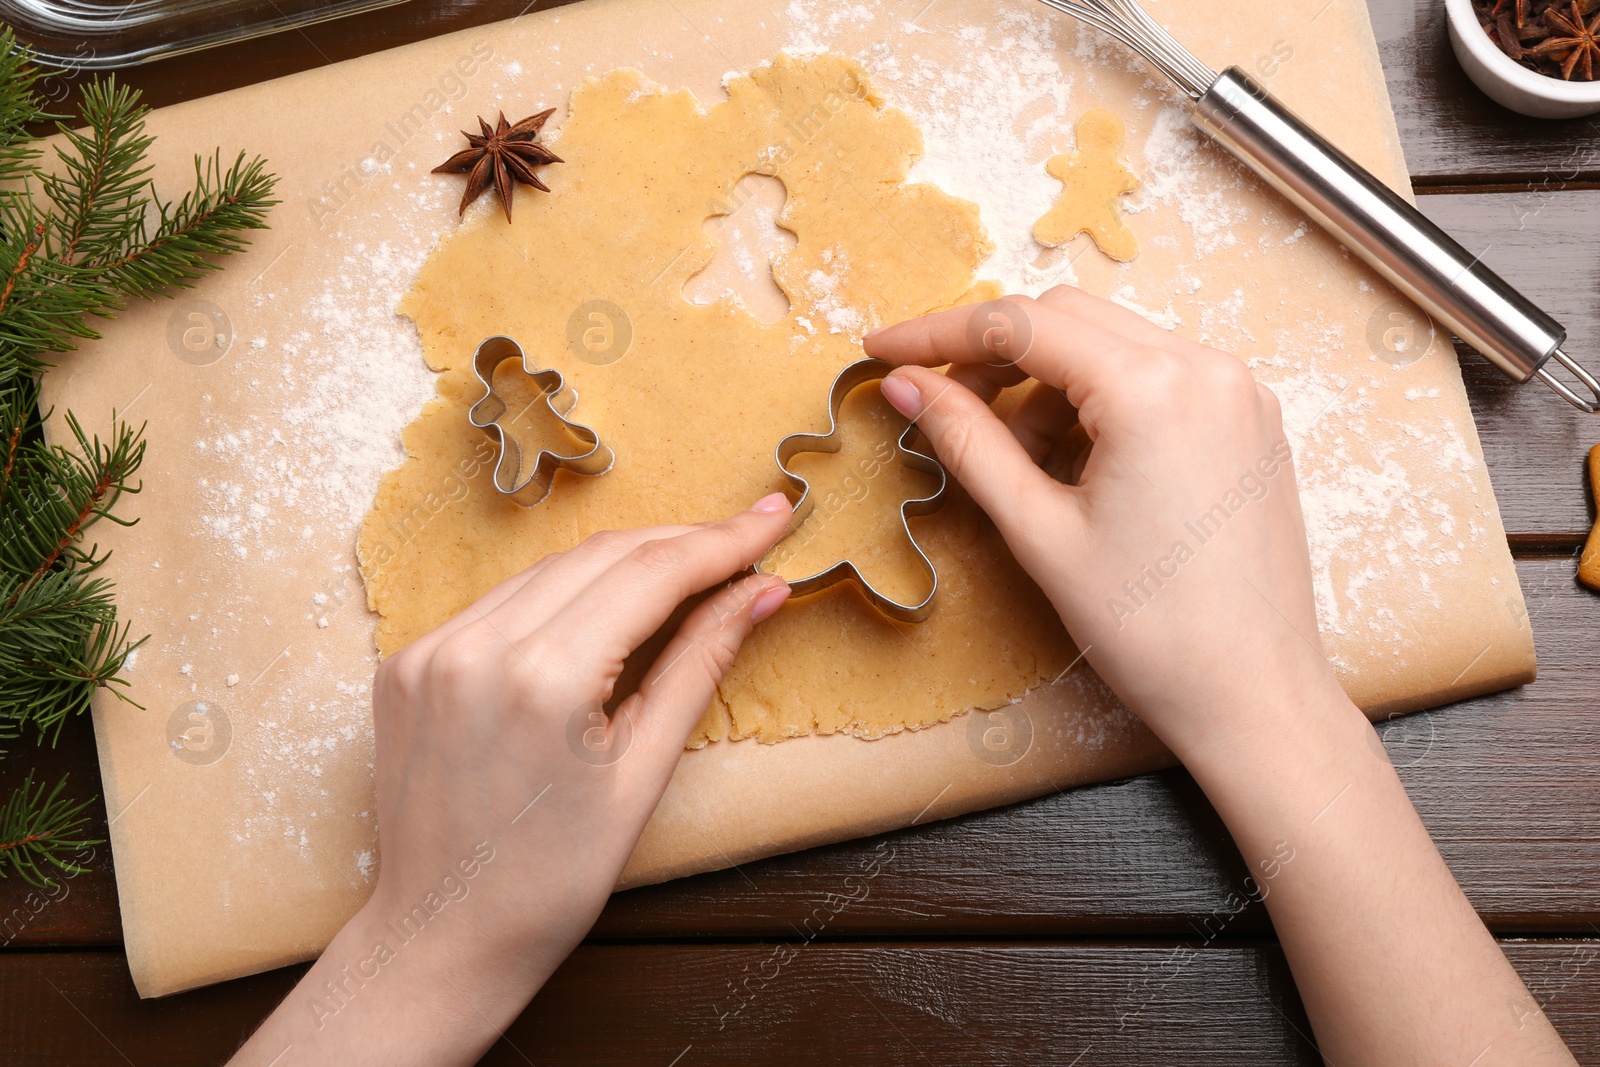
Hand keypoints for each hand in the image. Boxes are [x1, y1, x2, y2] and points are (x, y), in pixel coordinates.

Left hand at [231, 495, 792, 1065]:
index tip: (772, 518)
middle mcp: (477, 647)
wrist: (442, 935)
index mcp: (543, 679)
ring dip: (623, 561)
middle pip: (602, 555)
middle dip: (681, 542)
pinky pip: (501, 601)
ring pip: (550, 569)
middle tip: (747, 535)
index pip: (650, 574)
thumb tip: (760, 592)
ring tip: (689, 567)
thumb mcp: (643, 775)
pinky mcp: (407, 661)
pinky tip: (603, 606)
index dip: (720, 541)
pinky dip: (561, 594)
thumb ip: (700, 665)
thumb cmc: (552, 879)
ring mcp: (431, 649)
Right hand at [866, 285, 1334, 765]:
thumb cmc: (1152, 631)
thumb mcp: (1040, 532)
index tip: (882, 350)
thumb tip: (907, 383)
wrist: (1255, 697)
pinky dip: (1099, 399)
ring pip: (1111, 343)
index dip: (938, 333)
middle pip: (1066, 318)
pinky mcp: (1249, 419)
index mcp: (1154, 389)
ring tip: (1016, 461)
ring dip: (1046, 381)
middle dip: (992, 355)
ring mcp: (1238, 390)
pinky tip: (1073, 463)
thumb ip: (968, 442)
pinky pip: (1156, 375)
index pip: (1019, 324)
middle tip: (939, 407)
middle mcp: (1206, 368)